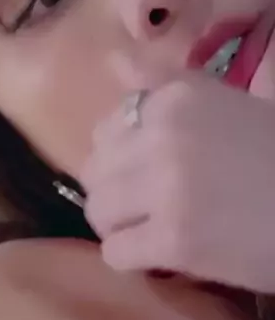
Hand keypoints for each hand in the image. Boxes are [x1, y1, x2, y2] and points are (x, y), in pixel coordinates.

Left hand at [81, 72, 274, 292]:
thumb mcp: (224, 104)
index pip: (104, 130)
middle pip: (95, 172)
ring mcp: (166, 188)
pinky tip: (164, 256)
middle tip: (149, 207)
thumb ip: (164, 84)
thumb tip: (113, 59)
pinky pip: (116, 253)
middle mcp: (163, 135)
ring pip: (99, 212)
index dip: (122, 157)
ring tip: (153, 231)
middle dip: (117, 193)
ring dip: (121, 226)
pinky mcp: (174, 240)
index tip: (149, 171)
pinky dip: (134, 259)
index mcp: (177, 98)